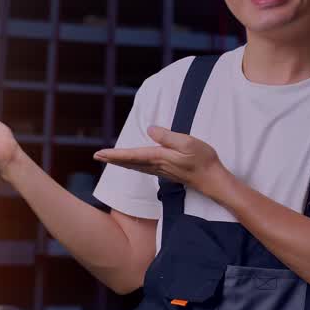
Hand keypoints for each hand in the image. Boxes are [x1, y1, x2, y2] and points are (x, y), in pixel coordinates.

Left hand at [93, 126, 230, 198]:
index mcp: (159, 157)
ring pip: (135, 166)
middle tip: (97, 156)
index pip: (132, 155)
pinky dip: (132, 165)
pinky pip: (143, 168)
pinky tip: (131, 164)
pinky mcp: (166, 172)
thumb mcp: (187, 142)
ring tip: (109, 158)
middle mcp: (157, 165)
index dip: (115, 154)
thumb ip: (167, 136)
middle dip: (113, 159)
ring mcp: (161, 170)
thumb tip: (150, 129)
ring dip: (121, 162)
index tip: (100, 154)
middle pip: (130, 162)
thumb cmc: (203, 159)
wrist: (212, 179)